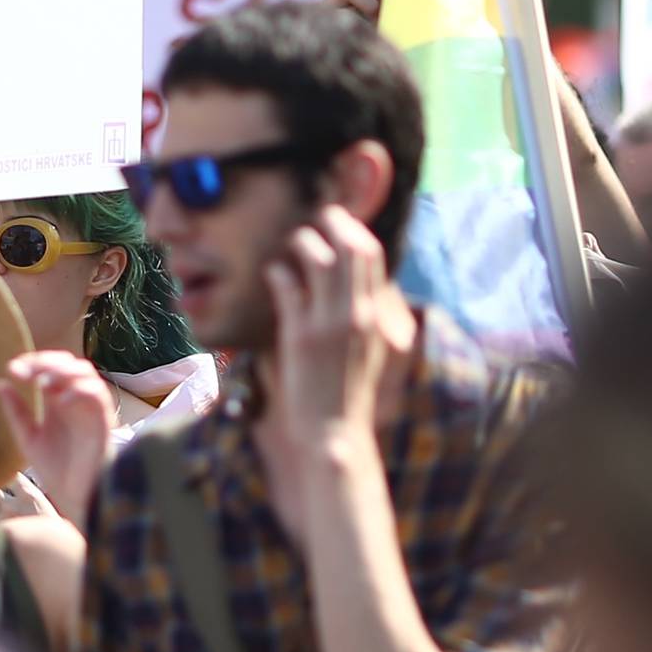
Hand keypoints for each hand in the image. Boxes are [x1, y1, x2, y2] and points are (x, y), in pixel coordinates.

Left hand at [0, 350, 117, 527]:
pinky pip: (98, 395)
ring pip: (85, 373)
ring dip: (63, 371)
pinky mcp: (102, 420)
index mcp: (57, 401)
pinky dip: (81, 391)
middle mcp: (74, 400)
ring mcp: (90, 408)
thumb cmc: (57, 469)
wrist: (75, 496)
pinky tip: (62, 400)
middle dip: (46, 361)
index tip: (12, 369)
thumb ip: (16, 411)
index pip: (49, 368)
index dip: (32, 362)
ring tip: (41, 382)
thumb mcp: (28, 437)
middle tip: (23, 370)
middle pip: (68, 363)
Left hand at [265, 205, 388, 444]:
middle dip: (333, 222)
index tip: (340, 222)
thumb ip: (365, 315)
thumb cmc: (347, 394)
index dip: (355, 229)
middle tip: (317, 217)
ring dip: (304, 241)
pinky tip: (273, 273)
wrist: (333, 434)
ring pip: (320, 258)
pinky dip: (279, 271)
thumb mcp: (369, 350)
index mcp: (378, 315)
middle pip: (351, 246)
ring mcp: (329, 323)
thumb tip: (356, 286)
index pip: (373, 255)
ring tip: (292, 243)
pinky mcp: (300, 335)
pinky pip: (287, 285)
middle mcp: (358, 313)